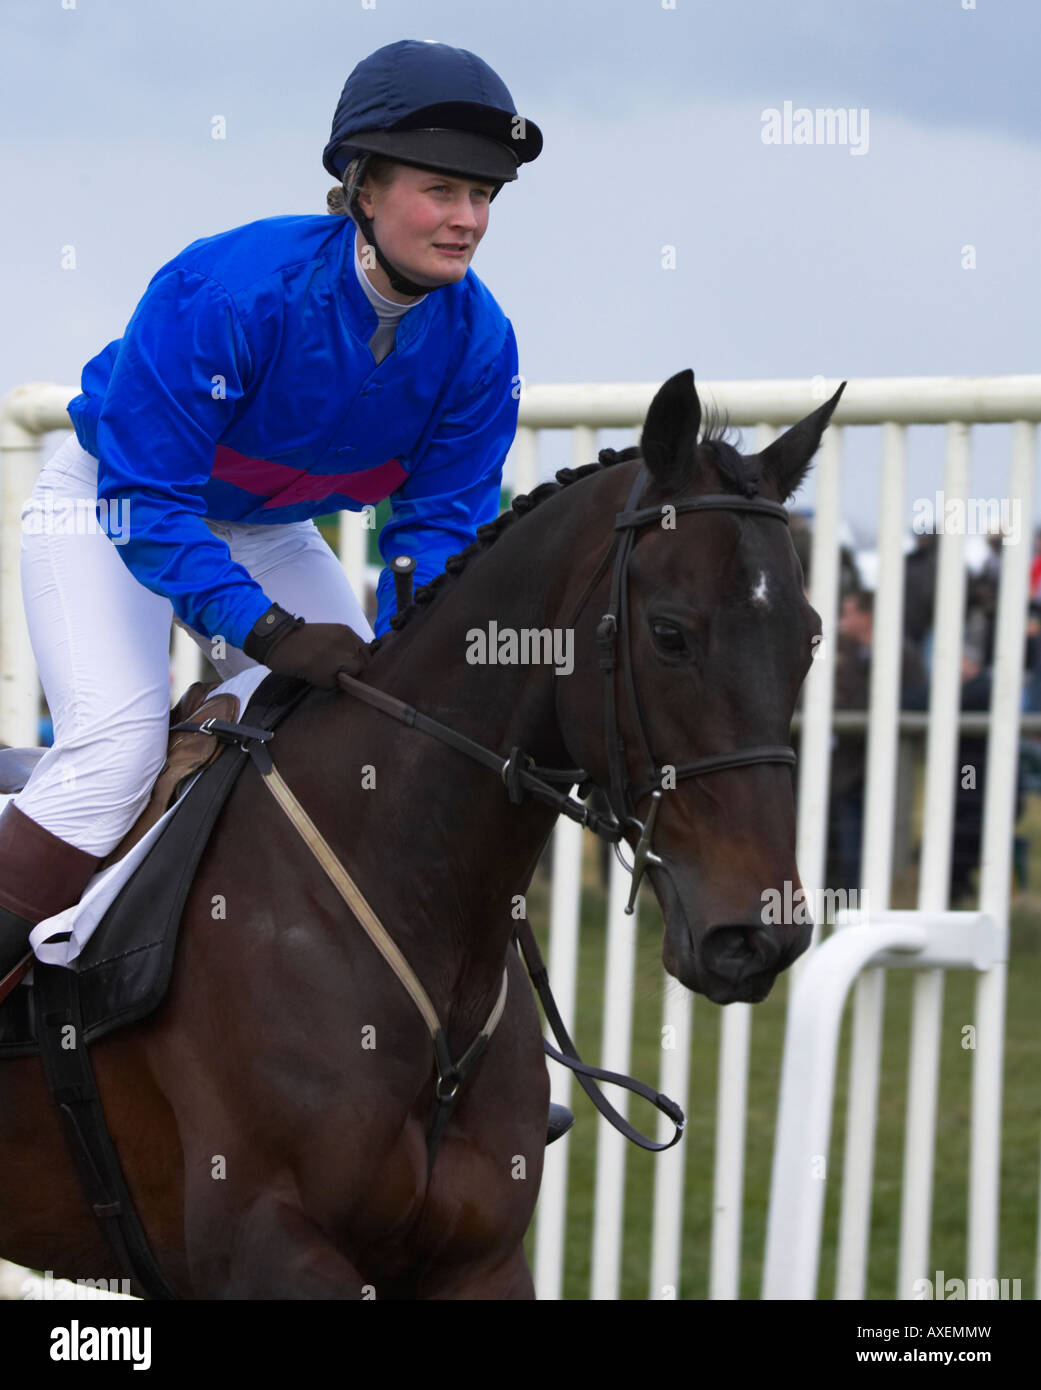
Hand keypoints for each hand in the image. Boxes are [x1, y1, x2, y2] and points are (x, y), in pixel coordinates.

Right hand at [242, 604, 368, 687]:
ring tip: (324, 674)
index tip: (350, 669)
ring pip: (353, 674)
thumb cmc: (299, 641)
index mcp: (346, 632)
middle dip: (354, 671)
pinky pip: (336, 683)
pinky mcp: (328, 668)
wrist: (278, 640)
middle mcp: (347, 641)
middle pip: (364, 664)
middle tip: (336, 674)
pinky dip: (328, 683)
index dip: (360, 662)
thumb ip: (343, 646)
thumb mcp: (328, 636)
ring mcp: (339, 655)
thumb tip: (356, 665)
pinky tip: (314, 675)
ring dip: (342, 678)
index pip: (367, 652)